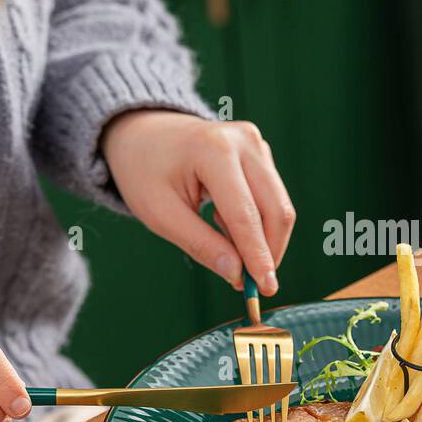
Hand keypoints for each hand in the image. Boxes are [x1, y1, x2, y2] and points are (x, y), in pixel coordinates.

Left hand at [101, 112, 295, 293]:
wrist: (143, 133)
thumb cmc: (146, 172)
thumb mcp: (161, 214)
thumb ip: (201, 244)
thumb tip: (237, 274)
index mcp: (214, 150)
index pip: (245, 214)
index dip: (258, 255)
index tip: (265, 288)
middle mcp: (243, 141)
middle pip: (276, 209)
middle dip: (268, 251)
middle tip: (252, 284)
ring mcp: (256, 144)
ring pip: (279, 205)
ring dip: (261, 239)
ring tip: (225, 246)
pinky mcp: (261, 152)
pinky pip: (271, 198)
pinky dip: (256, 223)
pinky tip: (224, 223)